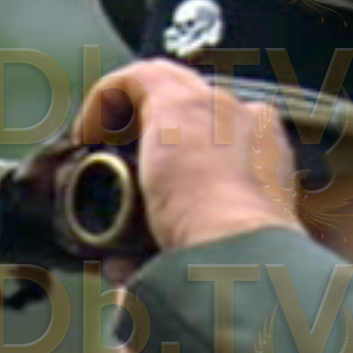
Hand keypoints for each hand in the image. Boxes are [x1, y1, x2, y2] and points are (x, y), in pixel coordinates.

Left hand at [75, 60, 305, 259]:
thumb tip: (128, 273)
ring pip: (164, 85)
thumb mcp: (216, 250)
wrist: (238, 252)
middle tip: (122, 164)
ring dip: (128, 113)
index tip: (158, 185)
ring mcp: (212, 108)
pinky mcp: (176, 103)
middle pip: (191, 105)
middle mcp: (244, 120)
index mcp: (266, 155)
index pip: (222, 134)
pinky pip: (134, 79)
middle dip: (155, 130)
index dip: (185, 152)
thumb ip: (182, 248)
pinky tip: (86, 132)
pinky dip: (104, 98)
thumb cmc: (232, 265)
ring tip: (99, 146)